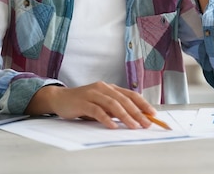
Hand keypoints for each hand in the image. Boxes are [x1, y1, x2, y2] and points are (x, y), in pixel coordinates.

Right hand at [26, 82, 156, 128]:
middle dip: (137, 112)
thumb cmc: (83, 102)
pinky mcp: (83, 102)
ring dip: (125, 116)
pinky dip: (106, 119)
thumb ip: (114, 108)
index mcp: (110, 87)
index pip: (130, 94)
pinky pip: (97, 111)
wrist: (60, 98)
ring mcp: (93, 94)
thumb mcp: (101, 103)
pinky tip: (113, 126)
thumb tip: (134, 118)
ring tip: (134, 126)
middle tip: (146, 123)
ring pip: (113, 104)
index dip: (143, 103)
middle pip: (124, 100)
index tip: (153, 113)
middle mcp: (103, 88)